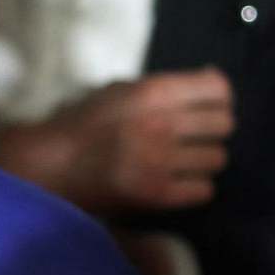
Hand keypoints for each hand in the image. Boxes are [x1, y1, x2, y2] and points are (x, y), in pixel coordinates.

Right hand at [0, 68, 233, 214]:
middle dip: (212, 128)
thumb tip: (209, 80)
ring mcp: (162, 161)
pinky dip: (195, 186)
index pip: (217, 88)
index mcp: (153, 92)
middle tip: (194, 135)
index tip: (207, 104)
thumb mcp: (118, 90)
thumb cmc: (82, 123)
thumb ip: (162, 88)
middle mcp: (163, 124)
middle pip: (224, 124)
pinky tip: (176, 181)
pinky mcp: (158, 194)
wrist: (50, 165)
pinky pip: (204, 189)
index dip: (218, 96)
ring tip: (182, 161)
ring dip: (202, 159)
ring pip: (217, 158)